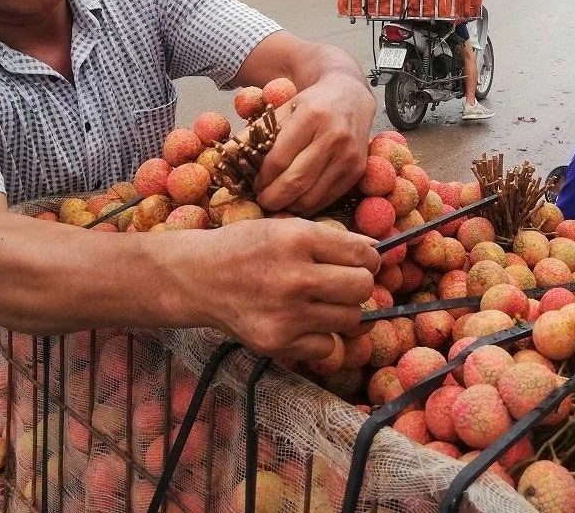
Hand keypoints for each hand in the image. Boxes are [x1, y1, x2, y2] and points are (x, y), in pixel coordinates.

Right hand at [191, 219, 378, 359]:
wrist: (197, 278)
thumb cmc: (245, 248)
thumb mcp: (285, 227)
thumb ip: (332, 239)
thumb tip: (377, 251)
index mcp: (298, 239)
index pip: (364, 254)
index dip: (368, 259)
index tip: (360, 262)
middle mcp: (295, 277)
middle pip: (362, 288)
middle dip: (358, 284)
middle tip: (342, 283)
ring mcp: (286, 313)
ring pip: (350, 319)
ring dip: (342, 311)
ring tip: (319, 302)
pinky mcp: (277, 342)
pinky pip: (327, 346)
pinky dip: (321, 337)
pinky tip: (302, 322)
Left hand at [254, 72, 375, 213]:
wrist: (350, 96)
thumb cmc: (312, 104)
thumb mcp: (283, 110)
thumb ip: (254, 133)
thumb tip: (223, 155)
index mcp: (311, 117)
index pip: (279, 159)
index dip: (262, 178)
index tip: (253, 185)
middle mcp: (333, 137)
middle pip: (296, 181)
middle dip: (273, 198)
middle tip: (261, 202)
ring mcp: (348, 156)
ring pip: (312, 196)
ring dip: (290, 206)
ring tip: (277, 203)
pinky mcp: (357, 170)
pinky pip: (328, 198)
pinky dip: (309, 206)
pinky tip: (296, 201)